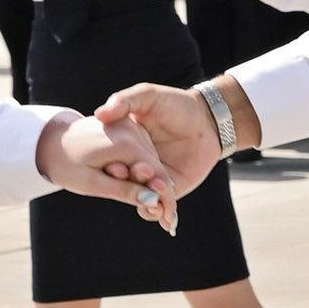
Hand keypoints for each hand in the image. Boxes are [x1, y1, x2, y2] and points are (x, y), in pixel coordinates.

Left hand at [38, 110, 176, 233]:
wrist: (50, 140)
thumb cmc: (66, 165)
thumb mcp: (92, 184)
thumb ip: (123, 191)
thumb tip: (152, 201)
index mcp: (124, 143)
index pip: (157, 174)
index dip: (166, 199)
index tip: (169, 221)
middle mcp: (131, 129)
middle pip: (157, 165)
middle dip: (161, 191)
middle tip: (163, 219)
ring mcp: (130, 124)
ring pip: (151, 157)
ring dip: (152, 179)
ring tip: (149, 203)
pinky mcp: (127, 124)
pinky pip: (143, 149)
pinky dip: (144, 167)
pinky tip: (139, 183)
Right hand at [94, 80, 227, 199]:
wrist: (208, 119)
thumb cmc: (176, 103)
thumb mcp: (147, 95)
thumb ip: (123, 101)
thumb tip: (100, 114)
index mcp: (125, 144)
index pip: (109, 161)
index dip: (109, 166)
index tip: (113, 166)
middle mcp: (136, 162)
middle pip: (122, 182)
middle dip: (125, 185)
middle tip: (136, 181)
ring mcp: (152, 178)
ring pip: (137, 198)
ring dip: (140, 201)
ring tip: (150, 197)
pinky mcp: (170, 189)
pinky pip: (156, 206)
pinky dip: (153, 213)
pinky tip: (159, 211)